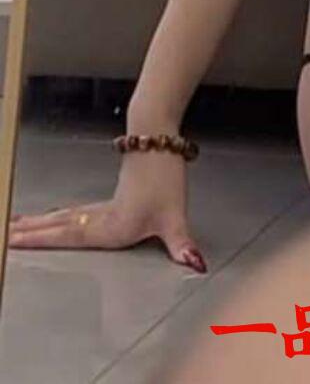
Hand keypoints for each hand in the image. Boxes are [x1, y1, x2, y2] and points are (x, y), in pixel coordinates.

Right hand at [7, 149, 205, 269]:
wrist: (158, 139)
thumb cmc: (165, 177)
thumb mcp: (175, 215)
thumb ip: (181, 244)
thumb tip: (195, 266)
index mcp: (111, 227)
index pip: (70, 237)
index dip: (42, 241)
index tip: (14, 241)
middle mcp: (101, 219)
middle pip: (60, 227)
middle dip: (32, 234)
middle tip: (5, 236)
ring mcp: (103, 208)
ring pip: (64, 219)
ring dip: (40, 225)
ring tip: (16, 228)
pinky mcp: (109, 199)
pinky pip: (74, 212)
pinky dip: (57, 218)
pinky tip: (51, 218)